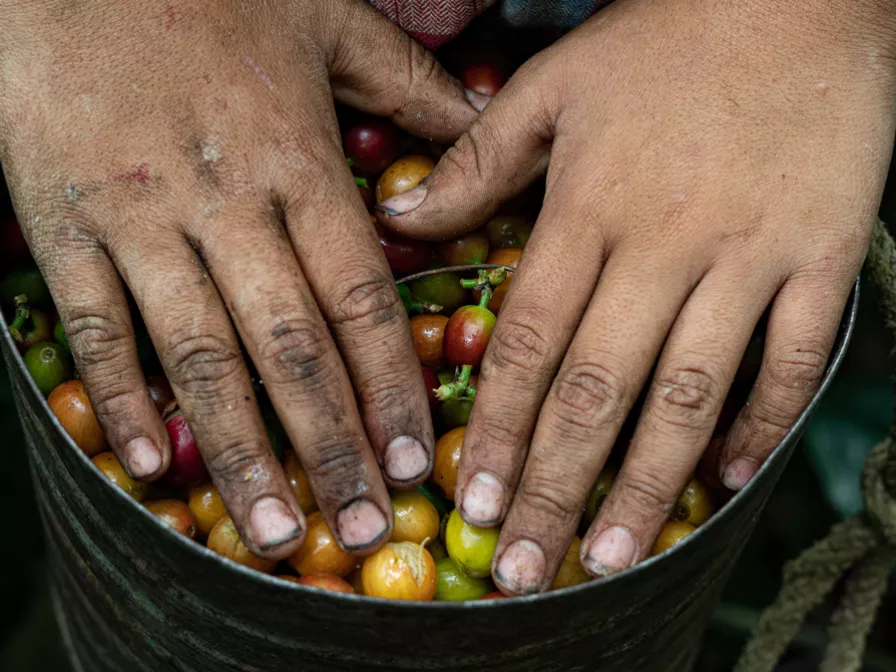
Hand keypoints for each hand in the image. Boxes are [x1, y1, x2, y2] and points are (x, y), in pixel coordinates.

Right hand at [0, 0, 478, 559]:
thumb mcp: (326, 18)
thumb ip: (407, 81)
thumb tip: (477, 124)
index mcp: (298, 162)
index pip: (359, 296)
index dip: (390, 385)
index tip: (414, 458)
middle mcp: (227, 204)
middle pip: (291, 346)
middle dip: (331, 445)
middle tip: (361, 526)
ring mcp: (141, 219)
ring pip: (202, 354)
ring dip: (241, 450)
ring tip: (274, 530)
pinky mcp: (63, 224)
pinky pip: (96, 323)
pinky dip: (122, 395)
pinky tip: (150, 461)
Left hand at [377, 0, 895, 592]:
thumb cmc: (663, 38)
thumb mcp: (552, 85)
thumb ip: (474, 162)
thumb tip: (399, 218)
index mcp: (589, 209)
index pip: (530, 343)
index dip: (500, 430)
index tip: (476, 500)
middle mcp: (664, 245)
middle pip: (598, 387)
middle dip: (557, 485)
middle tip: (528, 566)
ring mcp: (751, 254)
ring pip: (692, 389)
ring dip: (648, 480)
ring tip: (612, 555)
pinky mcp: (824, 253)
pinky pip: (795, 355)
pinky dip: (765, 420)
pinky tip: (729, 477)